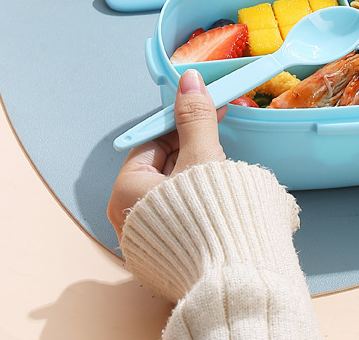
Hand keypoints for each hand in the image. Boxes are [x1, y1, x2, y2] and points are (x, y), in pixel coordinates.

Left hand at [107, 68, 226, 241]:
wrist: (232, 278)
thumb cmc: (208, 217)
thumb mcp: (201, 156)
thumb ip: (195, 116)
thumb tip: (188, 81)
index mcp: (125, 191)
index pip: (152, 142)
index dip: (182, 122)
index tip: (206, 109)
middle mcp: (128, 217)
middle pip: (162, 164)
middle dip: (194, 147)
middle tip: (220, 134)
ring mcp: (149, 239)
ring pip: (174, 189)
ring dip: (200, 172)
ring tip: (224, 168)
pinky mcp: (169, 253)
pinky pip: (181, 213)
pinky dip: (199, 199)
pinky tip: (220, 196)